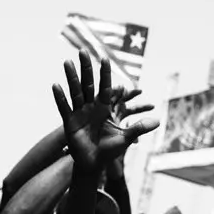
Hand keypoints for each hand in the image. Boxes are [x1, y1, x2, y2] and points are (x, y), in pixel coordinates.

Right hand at [52, 50, 158, 172]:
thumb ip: (139, 128)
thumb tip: (158, 121)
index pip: (106, 86)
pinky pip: (64, 108)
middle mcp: (91, 107)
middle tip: (82, 50)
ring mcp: (79, 113)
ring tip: (67, 61)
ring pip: (75, 91)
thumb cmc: (109, 150)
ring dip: (71, 77)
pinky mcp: (69, 122)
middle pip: (89, 83)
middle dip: (86, 67)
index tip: (105, 58)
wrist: (94, 164)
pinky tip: (55, 85)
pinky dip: (60, 98)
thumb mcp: (125, 138)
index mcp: (105, 108)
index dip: (105, 73)